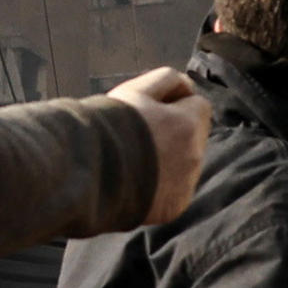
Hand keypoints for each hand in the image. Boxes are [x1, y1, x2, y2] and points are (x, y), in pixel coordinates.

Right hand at [115, 67, 205, 221]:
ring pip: (187, 164)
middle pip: (195, 137)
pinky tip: (138, 181)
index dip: (177, 104)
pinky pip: (176, 191)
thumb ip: (167, 80)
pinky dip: (163, 186)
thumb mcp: (135, 90)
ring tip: (136, 159)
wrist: (88, 174)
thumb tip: (187, 85)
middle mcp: (194, 156)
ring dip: (171, 159)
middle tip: (142, 135)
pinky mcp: (174, 207)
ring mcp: (186, 185)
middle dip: (176, 132)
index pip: (199, 106)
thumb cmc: (109, 128)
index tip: (155, 110)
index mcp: (188, 125)